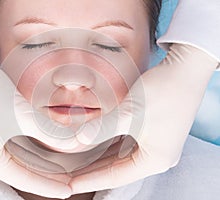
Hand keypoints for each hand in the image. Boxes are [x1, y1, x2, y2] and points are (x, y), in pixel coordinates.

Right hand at [0, 56, 72, 197]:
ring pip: (13, 161)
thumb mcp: (21, 115)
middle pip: (18, 172)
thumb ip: (49, 132)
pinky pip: (6, 150)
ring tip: (57, 170)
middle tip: (66, 181)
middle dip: (43, 177)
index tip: (67, 190)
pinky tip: (39, 153)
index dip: (48, 186)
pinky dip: (25, 153)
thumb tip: (75, 143)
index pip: (24, 179)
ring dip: (35, 165)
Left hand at [69, 44, 218, 193]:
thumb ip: (102, 128)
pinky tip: (94, 146)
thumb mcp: (129, 113)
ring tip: (78, 164)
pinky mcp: (153, 133)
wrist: (186, 69)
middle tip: (69, 177)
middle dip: (92, 172)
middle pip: (117, 170)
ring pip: (121, 158)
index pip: (114, 177)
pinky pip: (126, 145)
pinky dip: (109, 147)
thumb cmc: (163, 92)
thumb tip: (78, 140)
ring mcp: (156, 144)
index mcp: (154, 159)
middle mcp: (156, 156)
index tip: (70, 186)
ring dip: (99, 160)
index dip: (90, 180)